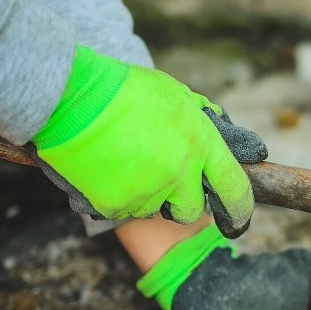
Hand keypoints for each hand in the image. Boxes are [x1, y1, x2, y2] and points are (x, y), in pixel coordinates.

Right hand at [32, 46, 265, 237]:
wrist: (70, 96)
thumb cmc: (124, 89)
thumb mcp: (176, 94)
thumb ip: (202, 117)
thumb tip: (222, 131)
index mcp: (202, 144)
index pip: (236, 189)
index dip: (240, 211)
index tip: (237, 220)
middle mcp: (180, 173)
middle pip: (192, 210)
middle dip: (182, 201)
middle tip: (164, 179)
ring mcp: (148, 192)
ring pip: (154, 210)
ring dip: (146, 195)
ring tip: (126, 161)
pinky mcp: (116, 205)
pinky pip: (123, 211)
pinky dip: (116, 196)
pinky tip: (105, 170)